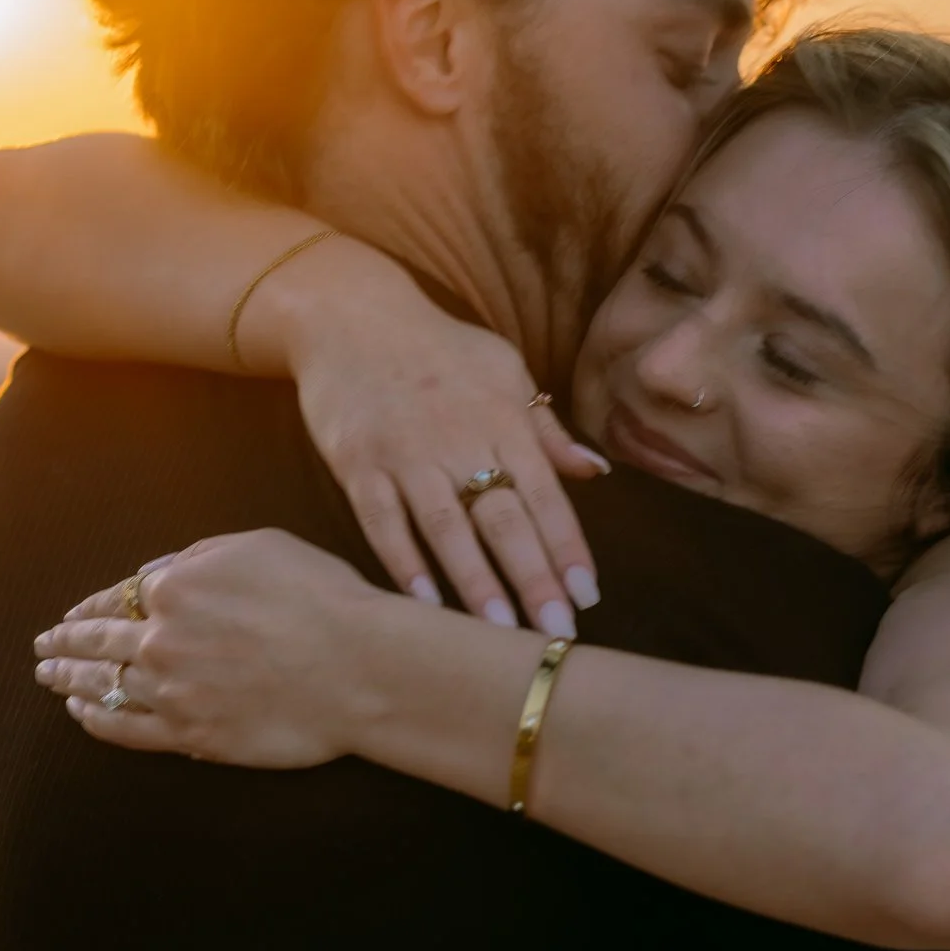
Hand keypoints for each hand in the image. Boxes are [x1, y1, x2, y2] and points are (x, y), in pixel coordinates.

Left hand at [33, 531, 392, 768]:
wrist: (358, 667)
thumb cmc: (321, 598)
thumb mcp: (262, 547)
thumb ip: (201, 556)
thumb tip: (162, 573)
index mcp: (175, 587)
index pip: (117, 596)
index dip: (89, 606)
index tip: (73, 613)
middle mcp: (161, 638)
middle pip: (98, 641)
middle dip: (64, 642)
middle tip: (42, 646)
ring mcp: (172, 690)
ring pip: (103, 685)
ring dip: (70, 680)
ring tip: (50, 678)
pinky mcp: (190, 733)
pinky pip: (126, 728)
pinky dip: (97, 719)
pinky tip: (81, 714)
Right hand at [254, 237, 609, 635]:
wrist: (351, 317)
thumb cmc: (440, 350)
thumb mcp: (504, 371)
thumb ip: (547, 431)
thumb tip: (597, 471)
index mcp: (502, 418)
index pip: (544, 493)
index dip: (567, 546)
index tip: (588, 595)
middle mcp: (459, 438)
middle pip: (502, 517)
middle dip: (532, 578)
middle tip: (555, 634)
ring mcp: (405, 452)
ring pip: (445, 526)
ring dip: (474, 582)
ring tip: (498, 633)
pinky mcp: (357, 463)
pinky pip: (381, 521)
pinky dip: (404, 563)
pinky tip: (425, 604)